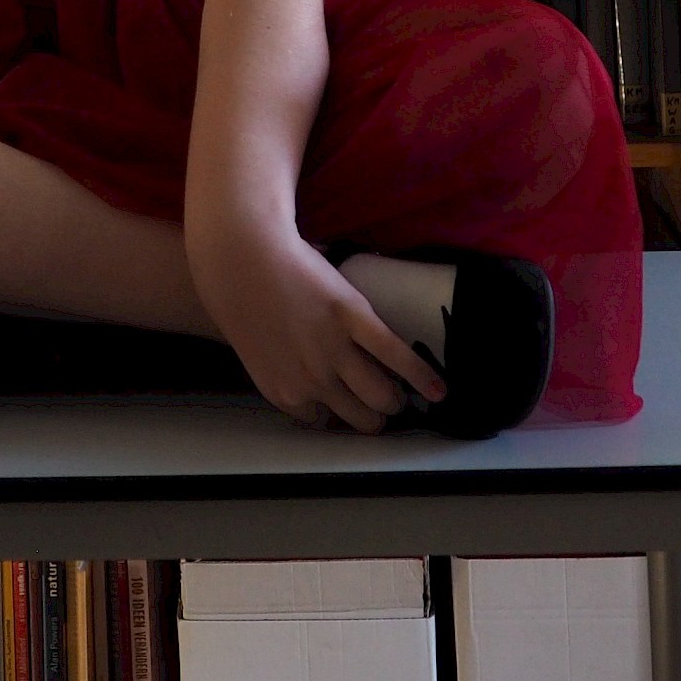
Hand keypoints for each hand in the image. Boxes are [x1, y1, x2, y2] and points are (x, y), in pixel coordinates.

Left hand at [189, 224, 444, 432]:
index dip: (340, 416)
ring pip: (381, 396)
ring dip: (395, 400)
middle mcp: (313, 382)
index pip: (324, 425)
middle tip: (383, 406)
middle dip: (374, 417)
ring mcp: (335, 351)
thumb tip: (309, 380)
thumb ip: (285, 371)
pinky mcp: (355, 320)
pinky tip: (439, 390)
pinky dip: (422, 376)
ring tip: (402, 395)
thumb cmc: (242, 298)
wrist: (242, 256)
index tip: (349, 409)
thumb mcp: (258, 350)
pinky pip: (396, 356)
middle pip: (359, 418)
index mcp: (285, 393)